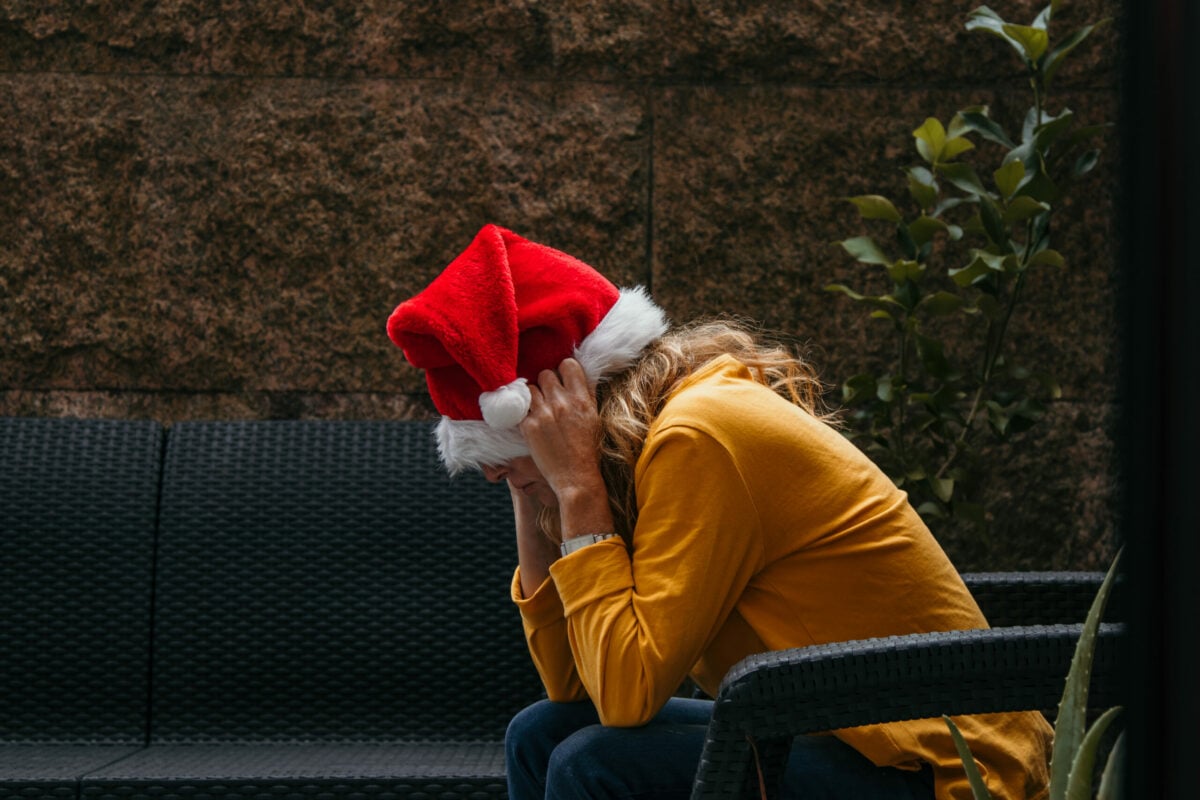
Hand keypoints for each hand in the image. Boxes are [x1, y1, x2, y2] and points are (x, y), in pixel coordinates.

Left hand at [519, 358, 605, 500]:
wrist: (576, 477)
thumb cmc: (588, 449)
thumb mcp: (594, 417)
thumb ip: (586, 394)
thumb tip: (580, 375)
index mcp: (581, 399)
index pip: (567, 365)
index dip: (563, 371)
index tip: (563, 381)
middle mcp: (561, 403)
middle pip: (545, 374)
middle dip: (547, 383)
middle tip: (549, 397)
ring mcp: (542, 414)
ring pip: (530, 388)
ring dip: (534, 396)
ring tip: (539, 409)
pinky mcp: (528, 426)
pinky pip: (520, 407)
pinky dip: (524, 412)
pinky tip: (531, 421)